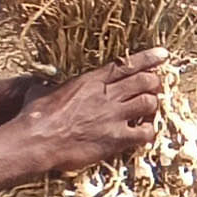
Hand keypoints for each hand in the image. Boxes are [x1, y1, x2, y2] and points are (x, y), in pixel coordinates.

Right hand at [17, 48, 166, 173]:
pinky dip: (149, 132)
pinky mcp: (116, 139)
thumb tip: (41, 83)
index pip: (126, 64)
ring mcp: (113, 117)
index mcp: (90, 81)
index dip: (148, 59)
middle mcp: (106, 95)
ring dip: (153, 105)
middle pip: (144, 81)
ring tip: (151, 109)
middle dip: (154, 82)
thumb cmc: (33, 116)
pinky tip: (144, 133)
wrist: (34, 141)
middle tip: (156, 86)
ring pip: (149, 103)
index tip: (163, 55)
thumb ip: (49, 85)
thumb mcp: (40, 91)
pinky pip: (145, 133)